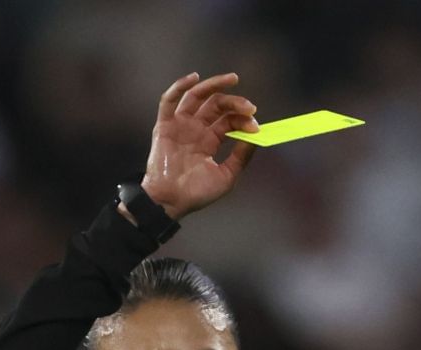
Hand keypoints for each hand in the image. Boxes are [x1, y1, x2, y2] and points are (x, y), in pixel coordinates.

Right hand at [138, 71, 258, 219]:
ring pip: (196, 97)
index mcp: (209, 140)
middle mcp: (195, 129)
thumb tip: (256, 138)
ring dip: (213, 85)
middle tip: (249, 106)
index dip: (243, 120)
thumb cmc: (196, 193)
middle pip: (216, 105)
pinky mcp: (165, 126)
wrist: (171, 201)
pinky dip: (179, 87)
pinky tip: (194, 78)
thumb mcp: (226, 176)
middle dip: (234, 102)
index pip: (228, 121)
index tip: (255, 125)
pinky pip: (169, 101)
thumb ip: (240, 157)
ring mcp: (180, 125)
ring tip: (232, 79)